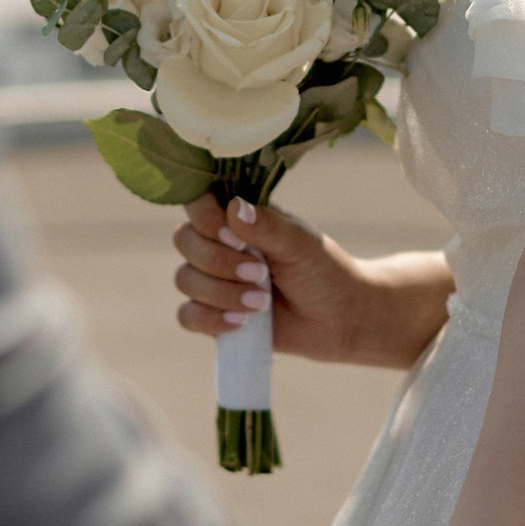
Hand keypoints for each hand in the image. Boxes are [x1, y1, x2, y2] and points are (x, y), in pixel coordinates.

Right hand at [171, 198, 449, 370]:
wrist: (340, 319)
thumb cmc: (324, 272)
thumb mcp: (302, 244)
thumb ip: (268, 227)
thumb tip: (234, 209)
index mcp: (238, 216)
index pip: (197, 202)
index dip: (207, 219)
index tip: (237, 237)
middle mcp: (218, 243)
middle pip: (184, 240)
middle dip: (218, 261)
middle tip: (260, 274)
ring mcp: (212, 279)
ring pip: (184, 279)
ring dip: (221, 294)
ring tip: (261, 303)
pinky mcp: (213, 313)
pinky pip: (187, 315)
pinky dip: (211, 319)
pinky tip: (242, 323)